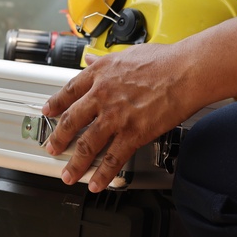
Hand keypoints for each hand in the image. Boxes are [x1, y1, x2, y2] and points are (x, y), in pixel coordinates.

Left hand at [42, 43, 194, 191]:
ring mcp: (116, 117)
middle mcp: (102, 96)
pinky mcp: (133, 134)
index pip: (69, 91)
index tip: (49, 111)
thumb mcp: (128, 53)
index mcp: (100, 74)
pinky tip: (97, 183)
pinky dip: (103, 174)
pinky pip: (113, 159)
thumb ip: (106, 60)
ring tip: (69, 174)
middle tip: (52, 148)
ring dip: (75, 163)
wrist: (186, 72)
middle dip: (58, 138)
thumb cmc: (165, 60)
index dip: (56, 104)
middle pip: (71, 121)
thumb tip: (91, 57)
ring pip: (87, 145)